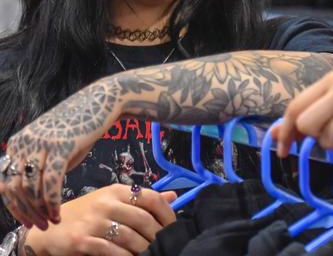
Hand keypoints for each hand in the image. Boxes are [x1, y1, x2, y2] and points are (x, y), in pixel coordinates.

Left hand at [0, 82, 123, 227]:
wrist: (102, 101)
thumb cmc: (80, 126)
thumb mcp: (54, 147)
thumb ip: (41, 167)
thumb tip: (36, 198)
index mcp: (18, 143)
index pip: (5, 182)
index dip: (14, 206)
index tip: (27, 221)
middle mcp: (24, 143)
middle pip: (15, 188)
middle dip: (26, 212)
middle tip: (41, 226)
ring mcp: (41, 144)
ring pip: (31, 188)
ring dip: (40, 210)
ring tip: (52, 221)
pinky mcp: (60, 146)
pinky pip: (50, 182)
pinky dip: (52, 202)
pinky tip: (58, 212)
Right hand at [24, 184, 176, 255]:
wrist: (50, 229)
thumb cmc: (87, 214)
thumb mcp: (113, 201)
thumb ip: (142, 200)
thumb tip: (173, 196)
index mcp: (117, 191)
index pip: (150, 197)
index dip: (167, 213)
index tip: (175, 226)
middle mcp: (106, 203)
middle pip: (143, 219)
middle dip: (158, 235)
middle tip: (166, 245)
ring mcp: (94, 222)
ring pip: (130, 237)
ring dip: (144, 248)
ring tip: (151, 254)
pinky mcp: (82, 240)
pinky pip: (112, 251)